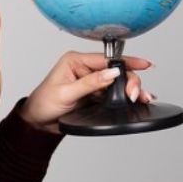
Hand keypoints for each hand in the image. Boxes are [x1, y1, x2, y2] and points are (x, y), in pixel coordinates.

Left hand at [20, 52, 154, 133]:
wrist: (38, 122)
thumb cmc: (44, 103)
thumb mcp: (66, 93)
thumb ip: (90, 83)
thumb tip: (112, 73)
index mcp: (75, 60)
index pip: (106, 59)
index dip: (126, 62)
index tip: (144, 64)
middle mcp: (85, 68)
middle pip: (115, 70)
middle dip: (129, 80)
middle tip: (135, 94)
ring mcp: (91, 81)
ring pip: (117, 82)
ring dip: (130, 89)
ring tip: (142, 98)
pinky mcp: (94, 94)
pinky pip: (113, 93)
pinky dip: (124, 97)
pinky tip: (137, 100)